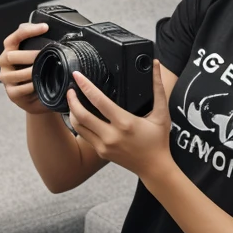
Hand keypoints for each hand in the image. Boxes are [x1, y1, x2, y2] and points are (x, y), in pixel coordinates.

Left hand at [66, 59, 172, 180]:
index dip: (85, 86)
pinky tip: (81, 116)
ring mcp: (104, 146)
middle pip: (81, 115)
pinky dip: (80, 124)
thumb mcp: (161, 113)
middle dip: (72, 100)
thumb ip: (158, 87)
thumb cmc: (158, 141)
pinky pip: (85, 136)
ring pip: (78, 126)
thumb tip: (156, 64)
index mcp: (125, 123)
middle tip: (71, 89)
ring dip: (72, 112)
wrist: (154, 168)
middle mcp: (111, 135)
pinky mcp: (101, 152)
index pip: (98, 101)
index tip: (77, 76)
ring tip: (73, 101)